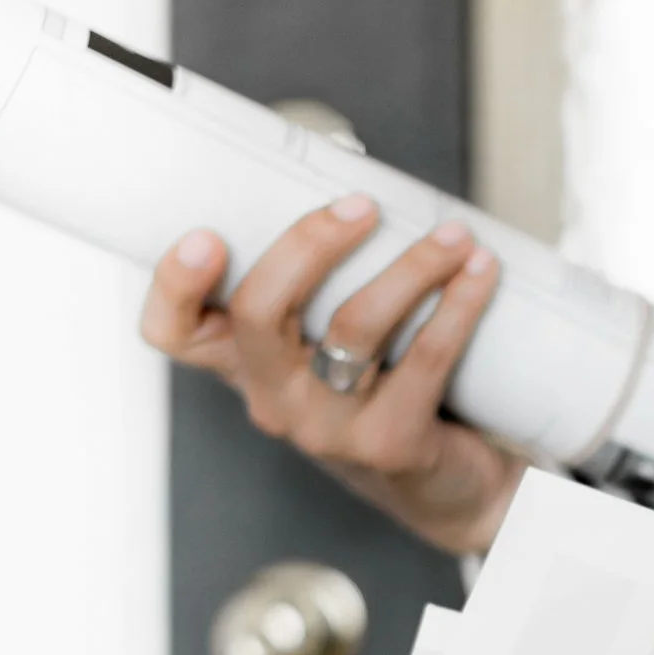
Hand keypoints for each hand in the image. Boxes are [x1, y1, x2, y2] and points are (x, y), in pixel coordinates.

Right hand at [139, 196, 525, 556]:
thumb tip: (352, 169)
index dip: (174, 284)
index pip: (173, 331)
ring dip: (410, 267)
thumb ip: (322, 278)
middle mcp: (273, 399)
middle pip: (258, 312)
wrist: (445, 486)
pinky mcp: (387, 444)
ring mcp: (326, 428)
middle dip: (309, 245)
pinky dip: (457, 304)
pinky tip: (480, 270)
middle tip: (361, 206)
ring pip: (352, 328)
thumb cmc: (386, 389)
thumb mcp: (330, 340)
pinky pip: (423, 360)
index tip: (207, 235)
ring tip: (453, 236)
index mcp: (245, 363)